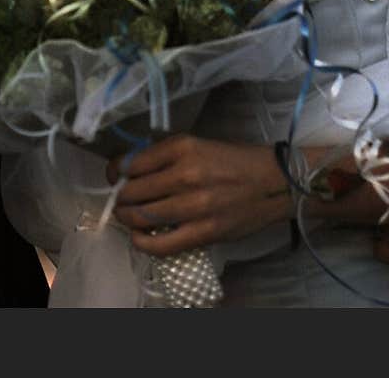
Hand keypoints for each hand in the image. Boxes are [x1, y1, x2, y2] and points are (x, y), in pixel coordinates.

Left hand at [107, 134, 290, 255]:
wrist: (273, 182)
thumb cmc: (234, 160)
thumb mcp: (197, 144)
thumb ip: (166, 155)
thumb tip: (132, 169)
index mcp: (182, 148)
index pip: (132, 163)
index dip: (116, 172)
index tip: (115, 176)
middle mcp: (185, 175)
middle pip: (133, 192)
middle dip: (120, 198)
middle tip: (120, 199)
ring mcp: (194, 206)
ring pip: (143, 217)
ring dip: (127, 218)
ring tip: (127, 216)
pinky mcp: (205, 232)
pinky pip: (163, 244)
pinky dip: (143, 242)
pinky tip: (138, 237)